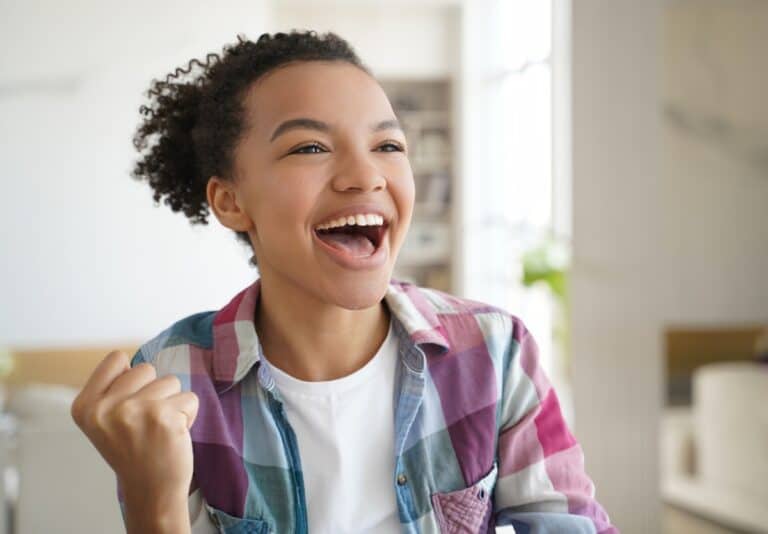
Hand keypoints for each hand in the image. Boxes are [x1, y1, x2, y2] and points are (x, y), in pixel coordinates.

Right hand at [70, 350, 198, 502]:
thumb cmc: (132, 448)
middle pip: (146, 368)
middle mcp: (105, 408)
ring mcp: (134, 411)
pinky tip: (174, 435)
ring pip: (170, 381)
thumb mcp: (104, 419)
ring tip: (159, 428)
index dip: (130, 377)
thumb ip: (114, 389)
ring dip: (172, 402)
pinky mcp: (164, 417)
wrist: (150, 489)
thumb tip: (136, 362)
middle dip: (154, 390)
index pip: (116, 358)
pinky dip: (189, 414)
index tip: (128, 404)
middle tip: (146, 422)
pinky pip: (190, 398)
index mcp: (85, 406)